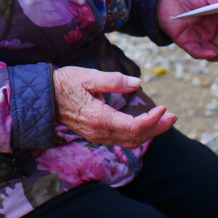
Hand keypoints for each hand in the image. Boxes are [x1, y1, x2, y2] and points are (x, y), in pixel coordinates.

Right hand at [52, 66, 175, 147]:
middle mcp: (99, 132)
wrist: (42, 98)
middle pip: (136, 138)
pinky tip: (146, 124)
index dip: (152, 120)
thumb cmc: (64, 83)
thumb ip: (113, 80)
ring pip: (130, 141)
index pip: (133, 127)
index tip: (164, 108)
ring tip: (166, 121)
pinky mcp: (96, 134)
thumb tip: (136, 83)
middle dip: (157, 129)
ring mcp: (97, 136)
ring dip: (150, 132)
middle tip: (174, 116)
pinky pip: (122, 139)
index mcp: (98, 118)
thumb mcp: (87, 76)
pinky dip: (138, 134)